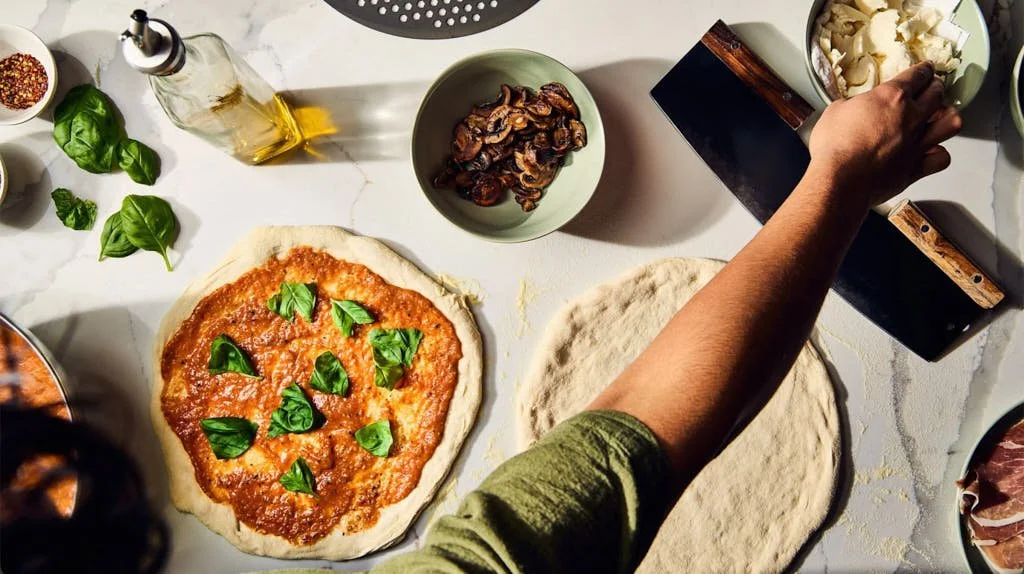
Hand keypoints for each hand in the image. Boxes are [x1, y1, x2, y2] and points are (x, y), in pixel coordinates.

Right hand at [808, 62, 961, 206]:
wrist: (838, 181)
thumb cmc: (833, 147)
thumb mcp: (834, 112)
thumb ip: (851, 105)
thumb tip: (852, 107)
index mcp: (891, 96)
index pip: (917, 74)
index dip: (923, 69)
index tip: (925, 69)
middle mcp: (911, 116)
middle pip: (937, 93)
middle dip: (936, 87)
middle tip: (931, 89)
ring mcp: (917, 143)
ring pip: (951, 123)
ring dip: (947, 117)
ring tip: (939, 117)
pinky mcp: (916, 168)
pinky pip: (942, 157)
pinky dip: (939, 153)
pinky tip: (930, 151)